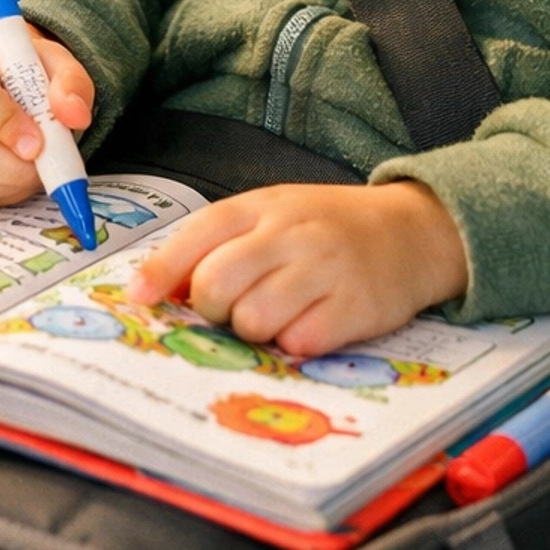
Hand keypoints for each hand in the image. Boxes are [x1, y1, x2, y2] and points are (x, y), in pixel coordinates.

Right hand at [0, 28, 94, 206]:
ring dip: (7, 184)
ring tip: (30, 170)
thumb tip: (75, 115)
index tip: (38, 142)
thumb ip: (70, 81)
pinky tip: (10, 178)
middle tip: (40, 166)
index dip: (8, 124)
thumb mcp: (50, 62)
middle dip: (11, 166)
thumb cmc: (18, 70)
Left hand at [127, 182, 468, 355]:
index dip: (161, 271)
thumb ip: (222, 243)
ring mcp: (324, 269)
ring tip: (276, 315)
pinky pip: (298, 343)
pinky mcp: (354, 308)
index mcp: (262, 206)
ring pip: (252, 320)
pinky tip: (310, 324)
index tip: (139, 298)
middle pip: (216, 285)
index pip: (198, 236)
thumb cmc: (327, 228)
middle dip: (212, 309)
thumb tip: (161, 288)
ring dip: (254, 331)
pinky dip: (295, 343)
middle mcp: (290, 233)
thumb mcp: (273, 215)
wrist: (411, 231)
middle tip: (232, 309)